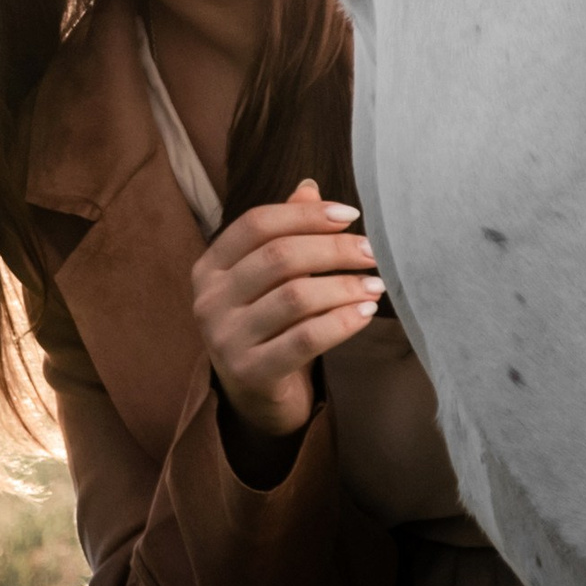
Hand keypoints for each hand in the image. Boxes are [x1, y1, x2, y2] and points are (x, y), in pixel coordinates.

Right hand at [190, 178, 382, 438]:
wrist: (255, 398)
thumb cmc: (268, 327)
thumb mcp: (269, 280)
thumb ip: (284, 233)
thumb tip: (309, 187)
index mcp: (210, 267)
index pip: (257, 224)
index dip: (306, 215)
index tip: (350, 215)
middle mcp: (209, 300)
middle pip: (279, 257)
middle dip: (333, 249)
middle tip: (372, 252)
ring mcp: (226, 339)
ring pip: (295, 297)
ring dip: (343, 286)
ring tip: (375, 285)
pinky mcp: (250, 372)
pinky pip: (305, 339)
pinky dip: (341, 322)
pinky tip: (365, 313)